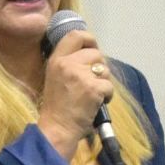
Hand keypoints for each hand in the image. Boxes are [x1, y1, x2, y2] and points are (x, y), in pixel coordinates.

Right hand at [37, 30, 112, 158]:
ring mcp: (81, 75)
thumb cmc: (57, 107)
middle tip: (93, 82)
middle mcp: (68, 63)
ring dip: (104, 82)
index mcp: (57, 60)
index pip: (75, 35)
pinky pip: (109, 86)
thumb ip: (69, 63)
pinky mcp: (93, 88)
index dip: (89, 39)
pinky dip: (107, 96)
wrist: (57, 128)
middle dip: (99, 67)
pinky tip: (97, 103)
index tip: (93, 48)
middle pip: (95, 53)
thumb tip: (91, 54)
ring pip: (104, 69)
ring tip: (93, 94)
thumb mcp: (55, 77)